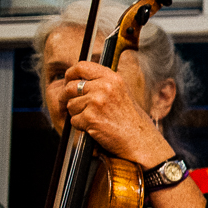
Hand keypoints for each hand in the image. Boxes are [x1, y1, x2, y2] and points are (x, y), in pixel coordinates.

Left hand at [58, 60, 173, 168]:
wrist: (139, 140)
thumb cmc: (130, 119)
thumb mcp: (121, 92)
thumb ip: (102, 83)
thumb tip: (77, 79)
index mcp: (113, 78)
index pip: (82, 67)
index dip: (70, 73)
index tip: (68, 80)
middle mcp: (105, 87)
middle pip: (70, 87)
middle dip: (68, 98)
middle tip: (74, 105)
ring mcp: (97, 102)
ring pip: (70, 105)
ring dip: (77, 114)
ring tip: (95, 119)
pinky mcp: (90, 117)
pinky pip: (74, 120)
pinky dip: (81, 126)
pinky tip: (96, 127)